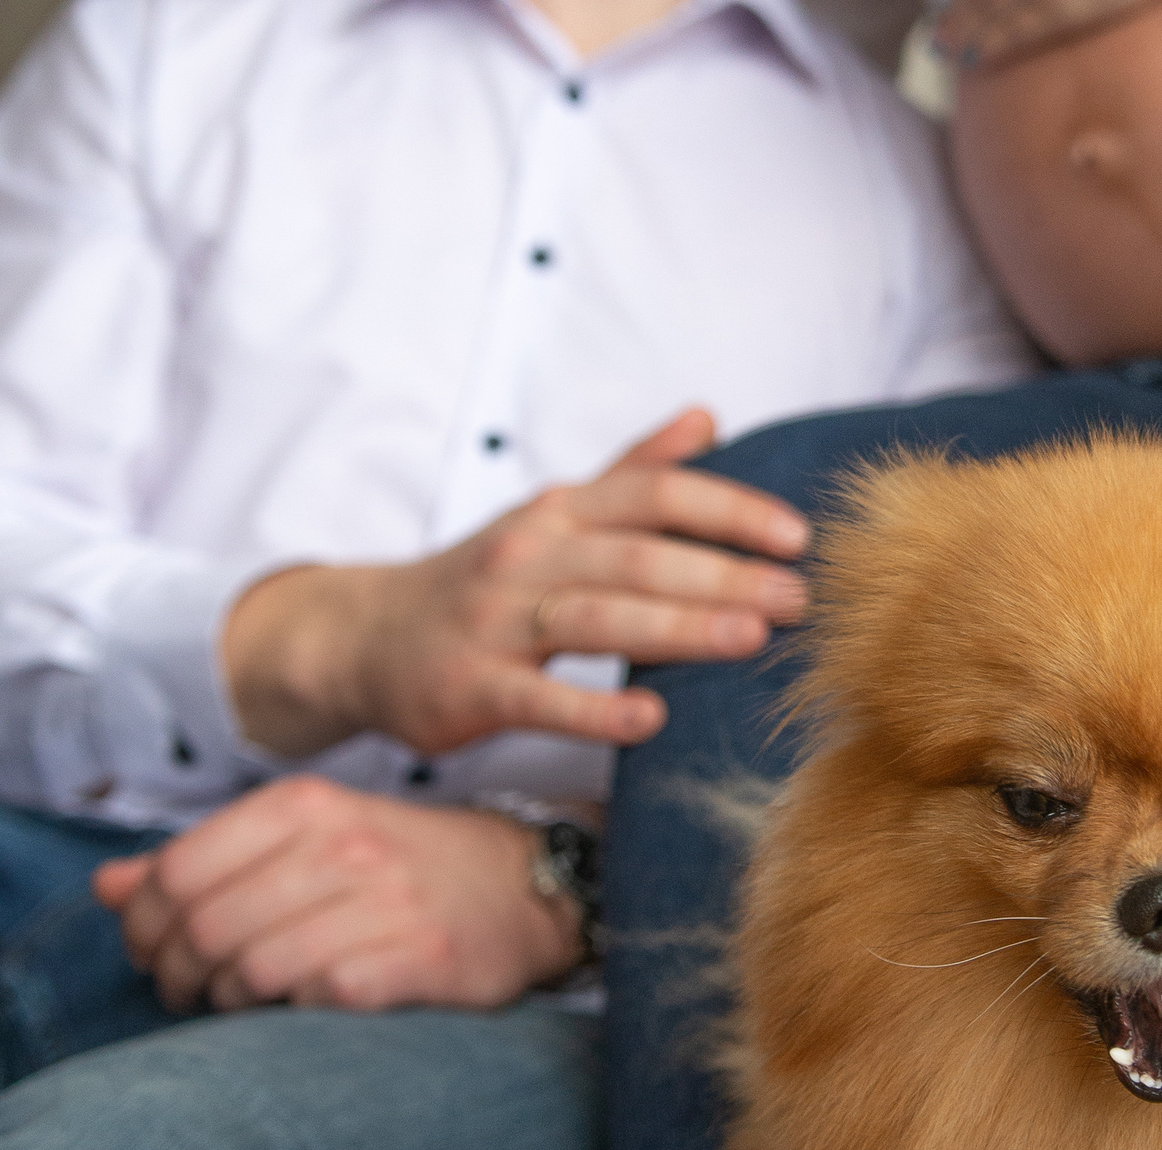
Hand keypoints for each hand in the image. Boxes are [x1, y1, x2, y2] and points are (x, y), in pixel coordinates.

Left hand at [92, 777, 580, 1013]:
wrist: (527, 887)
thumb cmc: (402, 868)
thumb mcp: (306, 840)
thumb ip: (205, 861)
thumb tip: (106, 890)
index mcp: (304, 807)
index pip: (178, 872)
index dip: (144, 926)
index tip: (150, 953)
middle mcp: (343, 846)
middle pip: (206, 926)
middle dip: (176, 973)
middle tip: (184, 992)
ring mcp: (385, 903)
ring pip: (253, 968)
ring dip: (228, 1001)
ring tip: (236, 1004)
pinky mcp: (421, 960)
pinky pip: (320, 996)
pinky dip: (294, 1013)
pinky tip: (299, 1010)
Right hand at [223, 407, 808, 759]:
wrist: (363, 638)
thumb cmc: (480, 582)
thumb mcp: (553, 514)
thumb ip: (631, 471)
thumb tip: (706, 418)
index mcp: (560, 513)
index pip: (653, 494)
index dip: (728, 510)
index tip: (796, 536)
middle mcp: (529, 555)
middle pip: (637, 556)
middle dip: (723, 574)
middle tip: (798, 598)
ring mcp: (496, 622)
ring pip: (596, 617)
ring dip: (678, 627)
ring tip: (750, 639)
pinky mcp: (472, 687)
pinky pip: (539, 698)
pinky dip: (595, 709)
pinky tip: (650, 720)